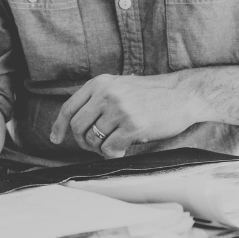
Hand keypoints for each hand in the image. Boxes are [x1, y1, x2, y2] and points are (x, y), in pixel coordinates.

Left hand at [48, 73, 200, 157]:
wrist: (183, 94)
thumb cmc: (152, 94)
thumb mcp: (120, 86)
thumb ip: (98, 99)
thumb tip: (76, 125)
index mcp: (100, 83)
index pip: (69, 108)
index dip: (59, 126)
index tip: (56, 139)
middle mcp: (106, 94)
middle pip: (78, 127)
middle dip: (83, 142)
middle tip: (96, 146)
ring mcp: (119, 109)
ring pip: (93, 140)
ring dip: (101, 148)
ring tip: (115, 144)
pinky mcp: (133, 125)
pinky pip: (110, 149)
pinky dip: (113, 154)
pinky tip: (123, 149)